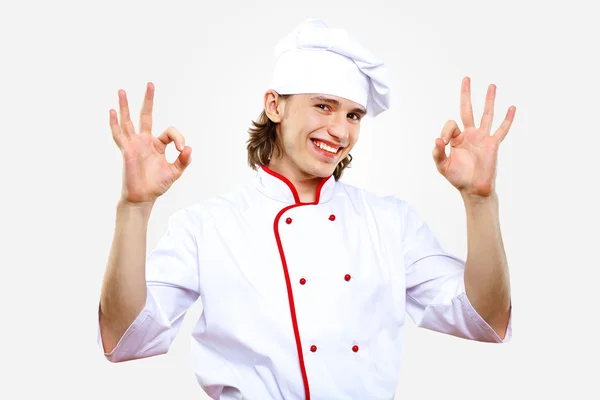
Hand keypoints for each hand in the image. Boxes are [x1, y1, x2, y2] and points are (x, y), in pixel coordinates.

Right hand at [110, 83, 191, 204]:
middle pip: (146, 116)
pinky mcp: (127, 150)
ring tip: (122, 90)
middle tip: (150, 84)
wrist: (143, 197)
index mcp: (157, 145)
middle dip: (148, 100)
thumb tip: (189, 148)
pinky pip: (119, 135)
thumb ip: (183, 160)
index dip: (178, 137)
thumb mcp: (175, 172)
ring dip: (125, 106)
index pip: (169, 132)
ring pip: (128, 121)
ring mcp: (134, 144)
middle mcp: (145, 141)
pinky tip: (112, 111)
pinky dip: (114, 123)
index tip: (182, 150)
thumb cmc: (157, 185)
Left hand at [432, 77, 515, 197]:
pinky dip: (507, 119)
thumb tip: (438, 139)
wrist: (474, 189)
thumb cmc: (458, 177)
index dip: (446, 130)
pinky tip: (512, 108)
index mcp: (457, 138)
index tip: (444, 142)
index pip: (451, 124)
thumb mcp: (442, 166)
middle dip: (466, 95)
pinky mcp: (493, 144)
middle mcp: (470, 134)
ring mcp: (482, 138)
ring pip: (486, 115)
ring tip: (492, 85)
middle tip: (466, 78)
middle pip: (467, 110)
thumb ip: (437, 153)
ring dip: (489, 100)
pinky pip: (502, 130)